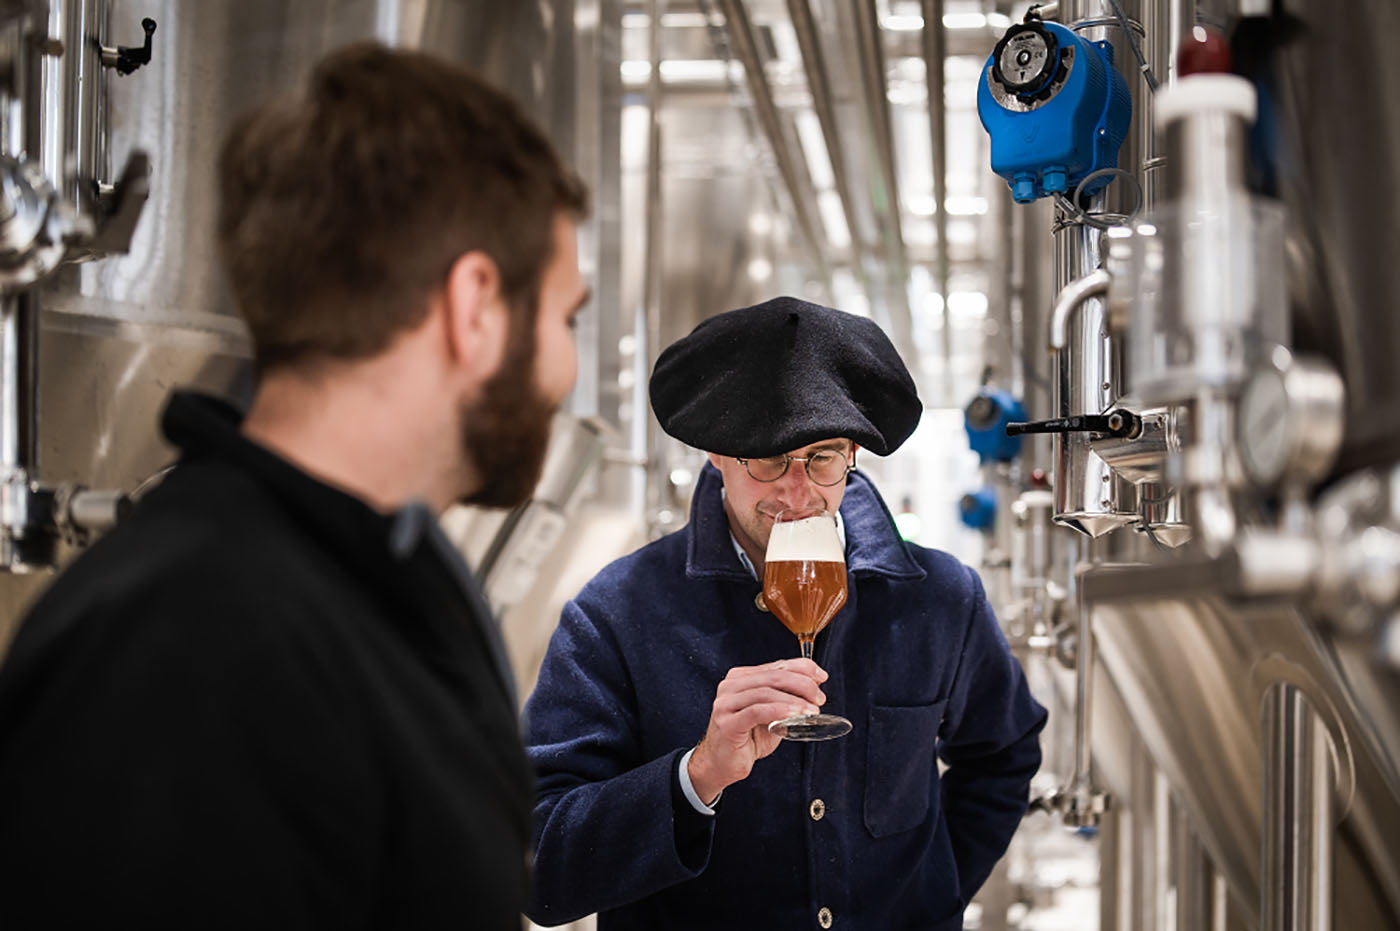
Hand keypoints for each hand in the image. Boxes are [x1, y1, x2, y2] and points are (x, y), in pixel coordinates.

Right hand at [687, 658, 827, 803]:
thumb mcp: (771, 715)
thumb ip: (785, 700)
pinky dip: (779, 710)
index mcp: (740, 678)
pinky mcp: (727, 723)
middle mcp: (730, 686)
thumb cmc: (747, 740)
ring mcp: (726, 703)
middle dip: (802, 684)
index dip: (802, 668)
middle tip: (819, 698)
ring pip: (766, 692)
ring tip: (812, 710)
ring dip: (794, 700)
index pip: (776, 666)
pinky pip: (757, 711)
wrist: (722, 765)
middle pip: (773, 676)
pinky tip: (795, 714)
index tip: (821, 676)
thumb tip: (814, 689)